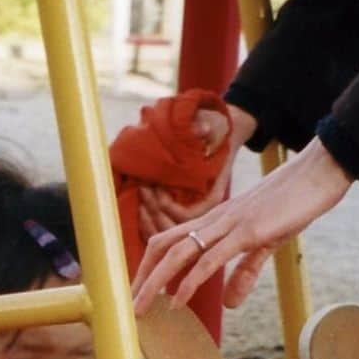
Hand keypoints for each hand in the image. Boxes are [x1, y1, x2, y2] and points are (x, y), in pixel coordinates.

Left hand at [132, 137, 353, 313]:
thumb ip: (245, 272)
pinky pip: (211, 259)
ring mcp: (228, 224)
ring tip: (140, 308)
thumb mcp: (266, 244)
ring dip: (155, 282)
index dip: (150, 266)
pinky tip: (177, 301)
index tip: (139, 291)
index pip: (170, 242)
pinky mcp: (248, 231)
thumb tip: (229, 303)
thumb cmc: (294, 204)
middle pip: (163, 246)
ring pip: (179, 253)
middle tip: (128, 305)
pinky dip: (190, 282)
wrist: (319, 174)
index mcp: (216, 222)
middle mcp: (214, 221)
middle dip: (142, 276)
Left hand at [136, 103, 255, 241]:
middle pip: (176, 229)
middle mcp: (205, 212)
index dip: (169, 207)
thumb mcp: (214, 125)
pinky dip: (148, 225)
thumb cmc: (215, 129)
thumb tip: (203, 129)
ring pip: (167, 233)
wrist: (218, 133)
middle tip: (143, 188)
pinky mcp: (181, 214)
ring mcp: (193, 216)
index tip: (157, 188)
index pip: (190, 216)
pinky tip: (140, 209)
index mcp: (214, 197)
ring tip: (139, 195)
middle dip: (155, 211)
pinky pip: (163, 232)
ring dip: (149, 219)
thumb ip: (208, 128)